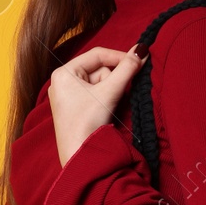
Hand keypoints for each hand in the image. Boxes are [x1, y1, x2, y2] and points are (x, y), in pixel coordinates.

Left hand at [48, 43, 148, 166]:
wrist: (80, 156)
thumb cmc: (87, 122)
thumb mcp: (109, 91)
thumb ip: (127, 68)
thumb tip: (142, 49)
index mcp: (63, 73)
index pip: (97, 54)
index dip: (119, 57)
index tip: (139, 61)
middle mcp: (63, 81)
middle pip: (99, 69)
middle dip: (112, 81)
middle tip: (113, 96)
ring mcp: (69, 95)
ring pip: (100, 82)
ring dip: (111, 91)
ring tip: (107, 107)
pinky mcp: (76, 107)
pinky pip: (96, 94)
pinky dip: (106, 99)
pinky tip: (105, 111)